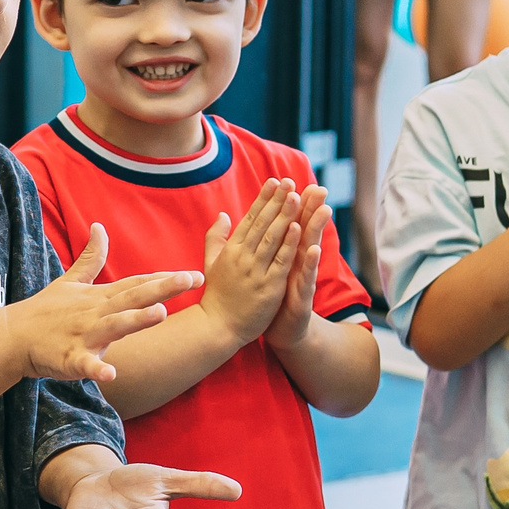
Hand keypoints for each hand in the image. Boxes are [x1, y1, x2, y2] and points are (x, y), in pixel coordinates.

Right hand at [2, 226, 201, 383]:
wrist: (12, 336)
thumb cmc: (45, 310)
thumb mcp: (70, 281)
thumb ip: (90, 257)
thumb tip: (99, 227)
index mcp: (100, 297)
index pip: (137, 284)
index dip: (164, 279)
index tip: (193, 273)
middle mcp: (96, 313)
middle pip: (133, 298)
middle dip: (163, 289)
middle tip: (191, 280)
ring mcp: (83, 335)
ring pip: (114, 326)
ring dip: (136, 320)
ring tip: (160, 313)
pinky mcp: (68, 358)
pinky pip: (84, 365)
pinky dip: (96, 369)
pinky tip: (110, 374)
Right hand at [198, 179, 302, 346]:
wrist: (219, 326)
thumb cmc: (218, 295)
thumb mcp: (211, 262)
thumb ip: (216, 237)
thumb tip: (223, 214)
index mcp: (231, 250)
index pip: (249, 219)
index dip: (263, 199)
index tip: (274, 181)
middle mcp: (242, 257)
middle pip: (262, 224)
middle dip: (276, 201)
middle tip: (289, 181)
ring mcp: (255, 272)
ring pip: (272, 238)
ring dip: (284, 216)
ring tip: (296, 196)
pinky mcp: (268, 287)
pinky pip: (280, 261)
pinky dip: (288, 244)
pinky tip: (297, 227)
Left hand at [265, 183, 334, 351]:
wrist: (280, 330)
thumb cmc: (271, 296)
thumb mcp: (266, 267)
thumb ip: (262, 244)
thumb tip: (258, 222)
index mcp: (283, 253)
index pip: (287, 223)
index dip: (289, 203)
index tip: (292, 180)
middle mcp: (295, 262)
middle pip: (303, 230)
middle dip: (310, 209)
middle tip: (319, 187)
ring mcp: (301, 277)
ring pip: (310, 249)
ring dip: (316, 229)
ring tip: (323, 209)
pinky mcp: (303, 296)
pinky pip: (306, 277)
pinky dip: (309, 263)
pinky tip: (313, 248)